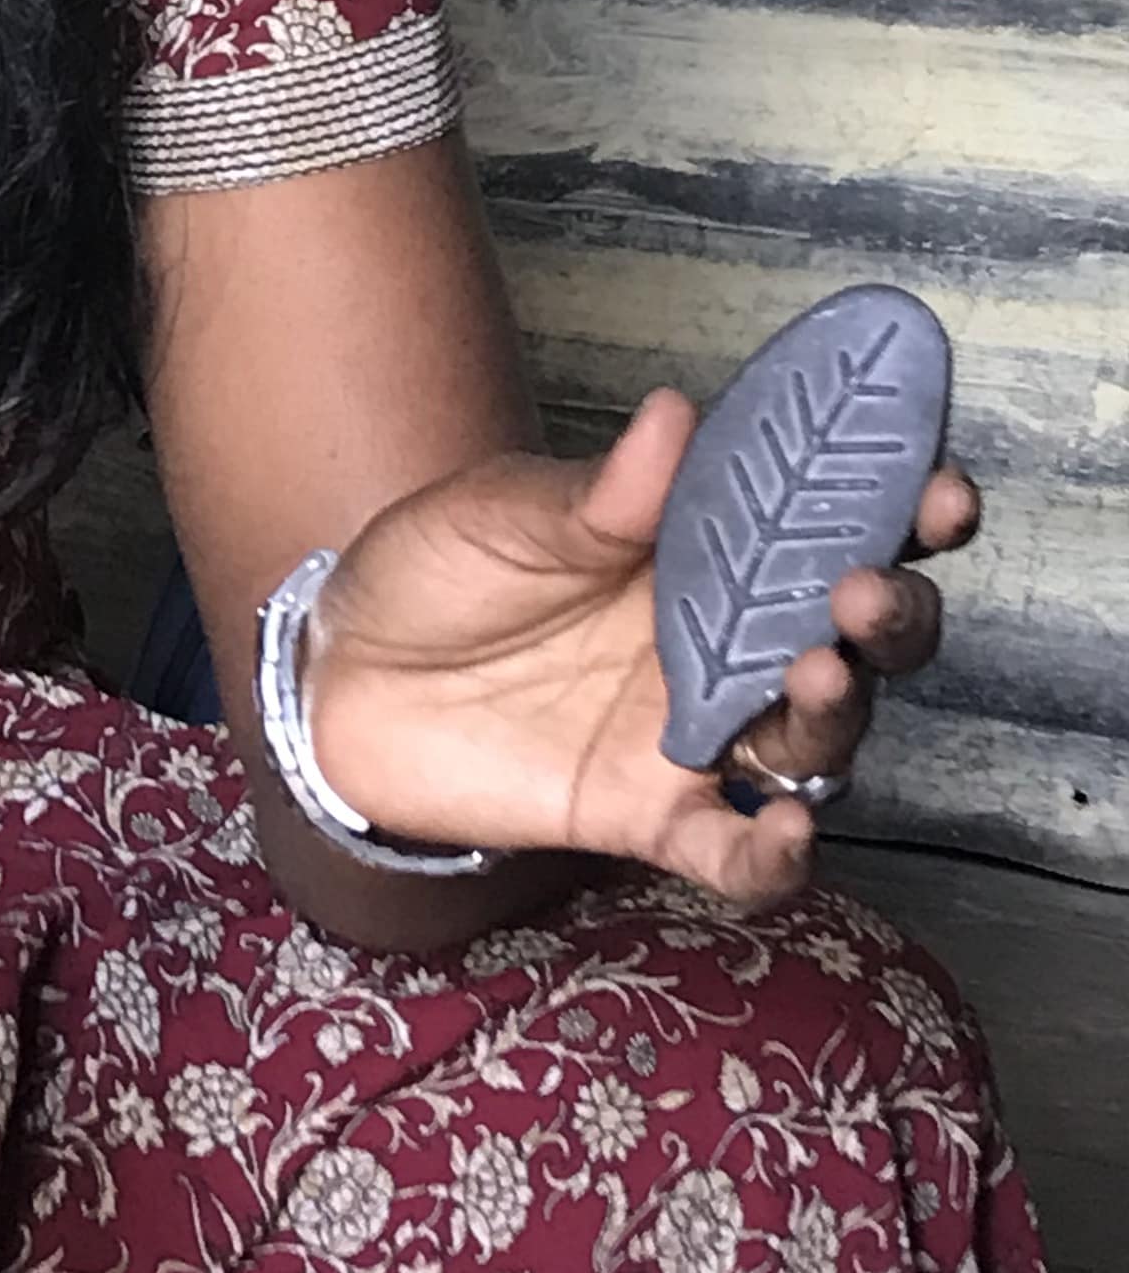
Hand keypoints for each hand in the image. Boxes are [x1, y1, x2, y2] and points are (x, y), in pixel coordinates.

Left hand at [299, 386, 977, 907]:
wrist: (336, 672)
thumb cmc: (433, 569)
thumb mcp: (502, 512)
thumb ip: (599, 491)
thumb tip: (677, 417)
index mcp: (714, 546)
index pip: (838, 523)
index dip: (906, 509)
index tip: (936, 494)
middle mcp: (731, 641)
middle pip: (861, 638)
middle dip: (890, 616)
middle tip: (860, 593)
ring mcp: (696, 732)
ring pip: (818, 739)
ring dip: (838, 712)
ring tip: (812, 674)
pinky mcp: (648, 814)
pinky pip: (737, 851)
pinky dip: (774, 855)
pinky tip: (786, 832)